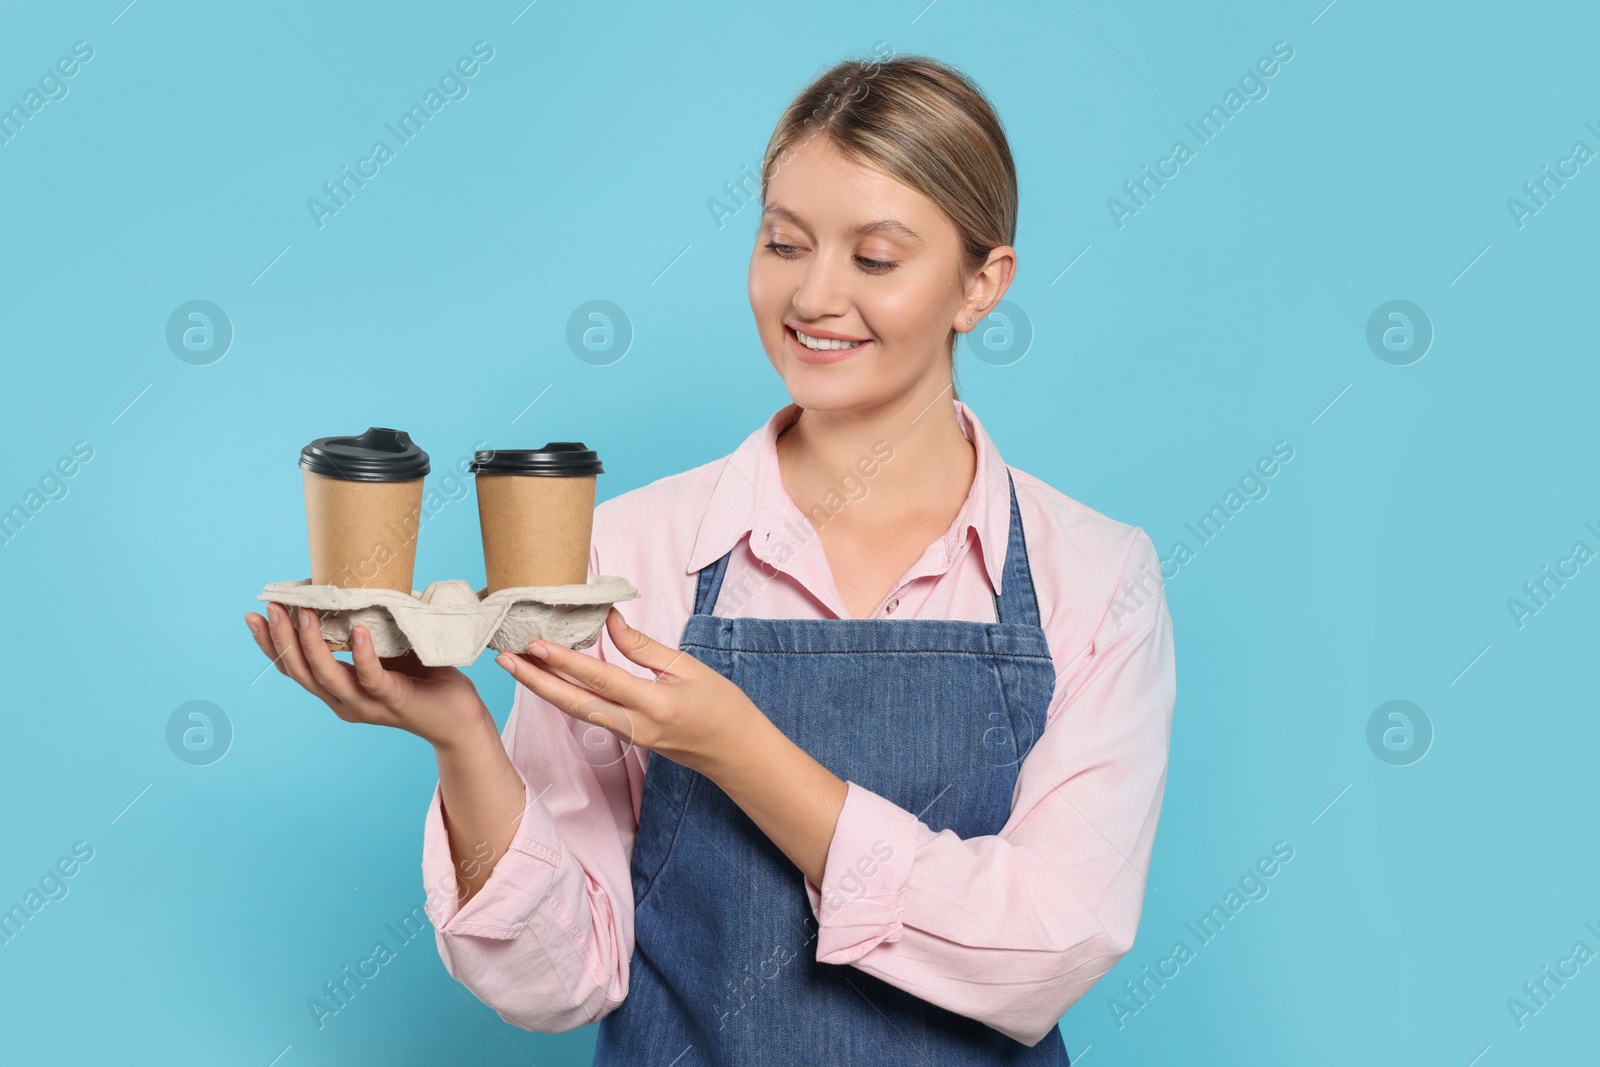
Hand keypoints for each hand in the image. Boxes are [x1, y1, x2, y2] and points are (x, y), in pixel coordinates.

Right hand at [245, 602, 491, 749]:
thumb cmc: (422, 676)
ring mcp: (368, 704)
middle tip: (271, 607)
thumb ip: (365, 627)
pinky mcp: (394, 701)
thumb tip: (351, 585)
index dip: (271, 645)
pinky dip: (362, 655)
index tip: (254, 616)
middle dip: (282, 639)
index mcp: (337, 690)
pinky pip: (373, 678)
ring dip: (312, 644)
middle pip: (302, 673)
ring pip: (328, 677)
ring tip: (304, 612)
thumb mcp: (386, 648)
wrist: (459, 716)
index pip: (294, 669)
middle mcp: (344, 701)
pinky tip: (358, 631)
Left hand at [496, 606, 763, 777]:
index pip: (601, 679)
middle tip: (505, 659)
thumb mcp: (688, 668)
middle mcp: (636, 725)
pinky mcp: (630, 740)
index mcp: (655, 703)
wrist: (737, 753)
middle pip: (575, 703)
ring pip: (578, 712)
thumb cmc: (722, 707)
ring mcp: (631, 737)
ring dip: (546, 690)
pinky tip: (551, 682)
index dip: (565, 661)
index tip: (536, 644)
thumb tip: (609, 621)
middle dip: (537, 682)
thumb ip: (644, 647)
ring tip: (518, 667)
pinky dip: (568, 697)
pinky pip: (592, 716)